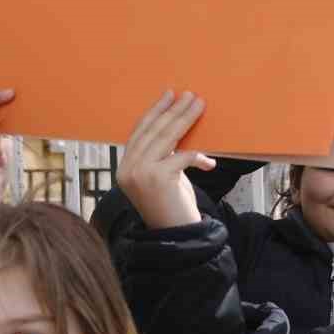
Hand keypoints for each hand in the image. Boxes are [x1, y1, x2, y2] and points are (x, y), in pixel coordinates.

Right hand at [116, 92, 213, 230]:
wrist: (175, 238)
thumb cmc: (171, 208)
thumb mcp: (162, 178)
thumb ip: (162, 156)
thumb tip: (177, 126)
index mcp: (125, 166)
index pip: (140, 131)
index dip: (155, 111)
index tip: (169, 95)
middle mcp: (128, 168)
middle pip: (153, 131)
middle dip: (173, 110)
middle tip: (189, 95)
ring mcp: (140, 173)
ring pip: (166, 138)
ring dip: (185, 119)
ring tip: (198, 105)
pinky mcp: (158, 179)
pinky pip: (182, 157)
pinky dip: (198, 156)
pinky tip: (209, 161)